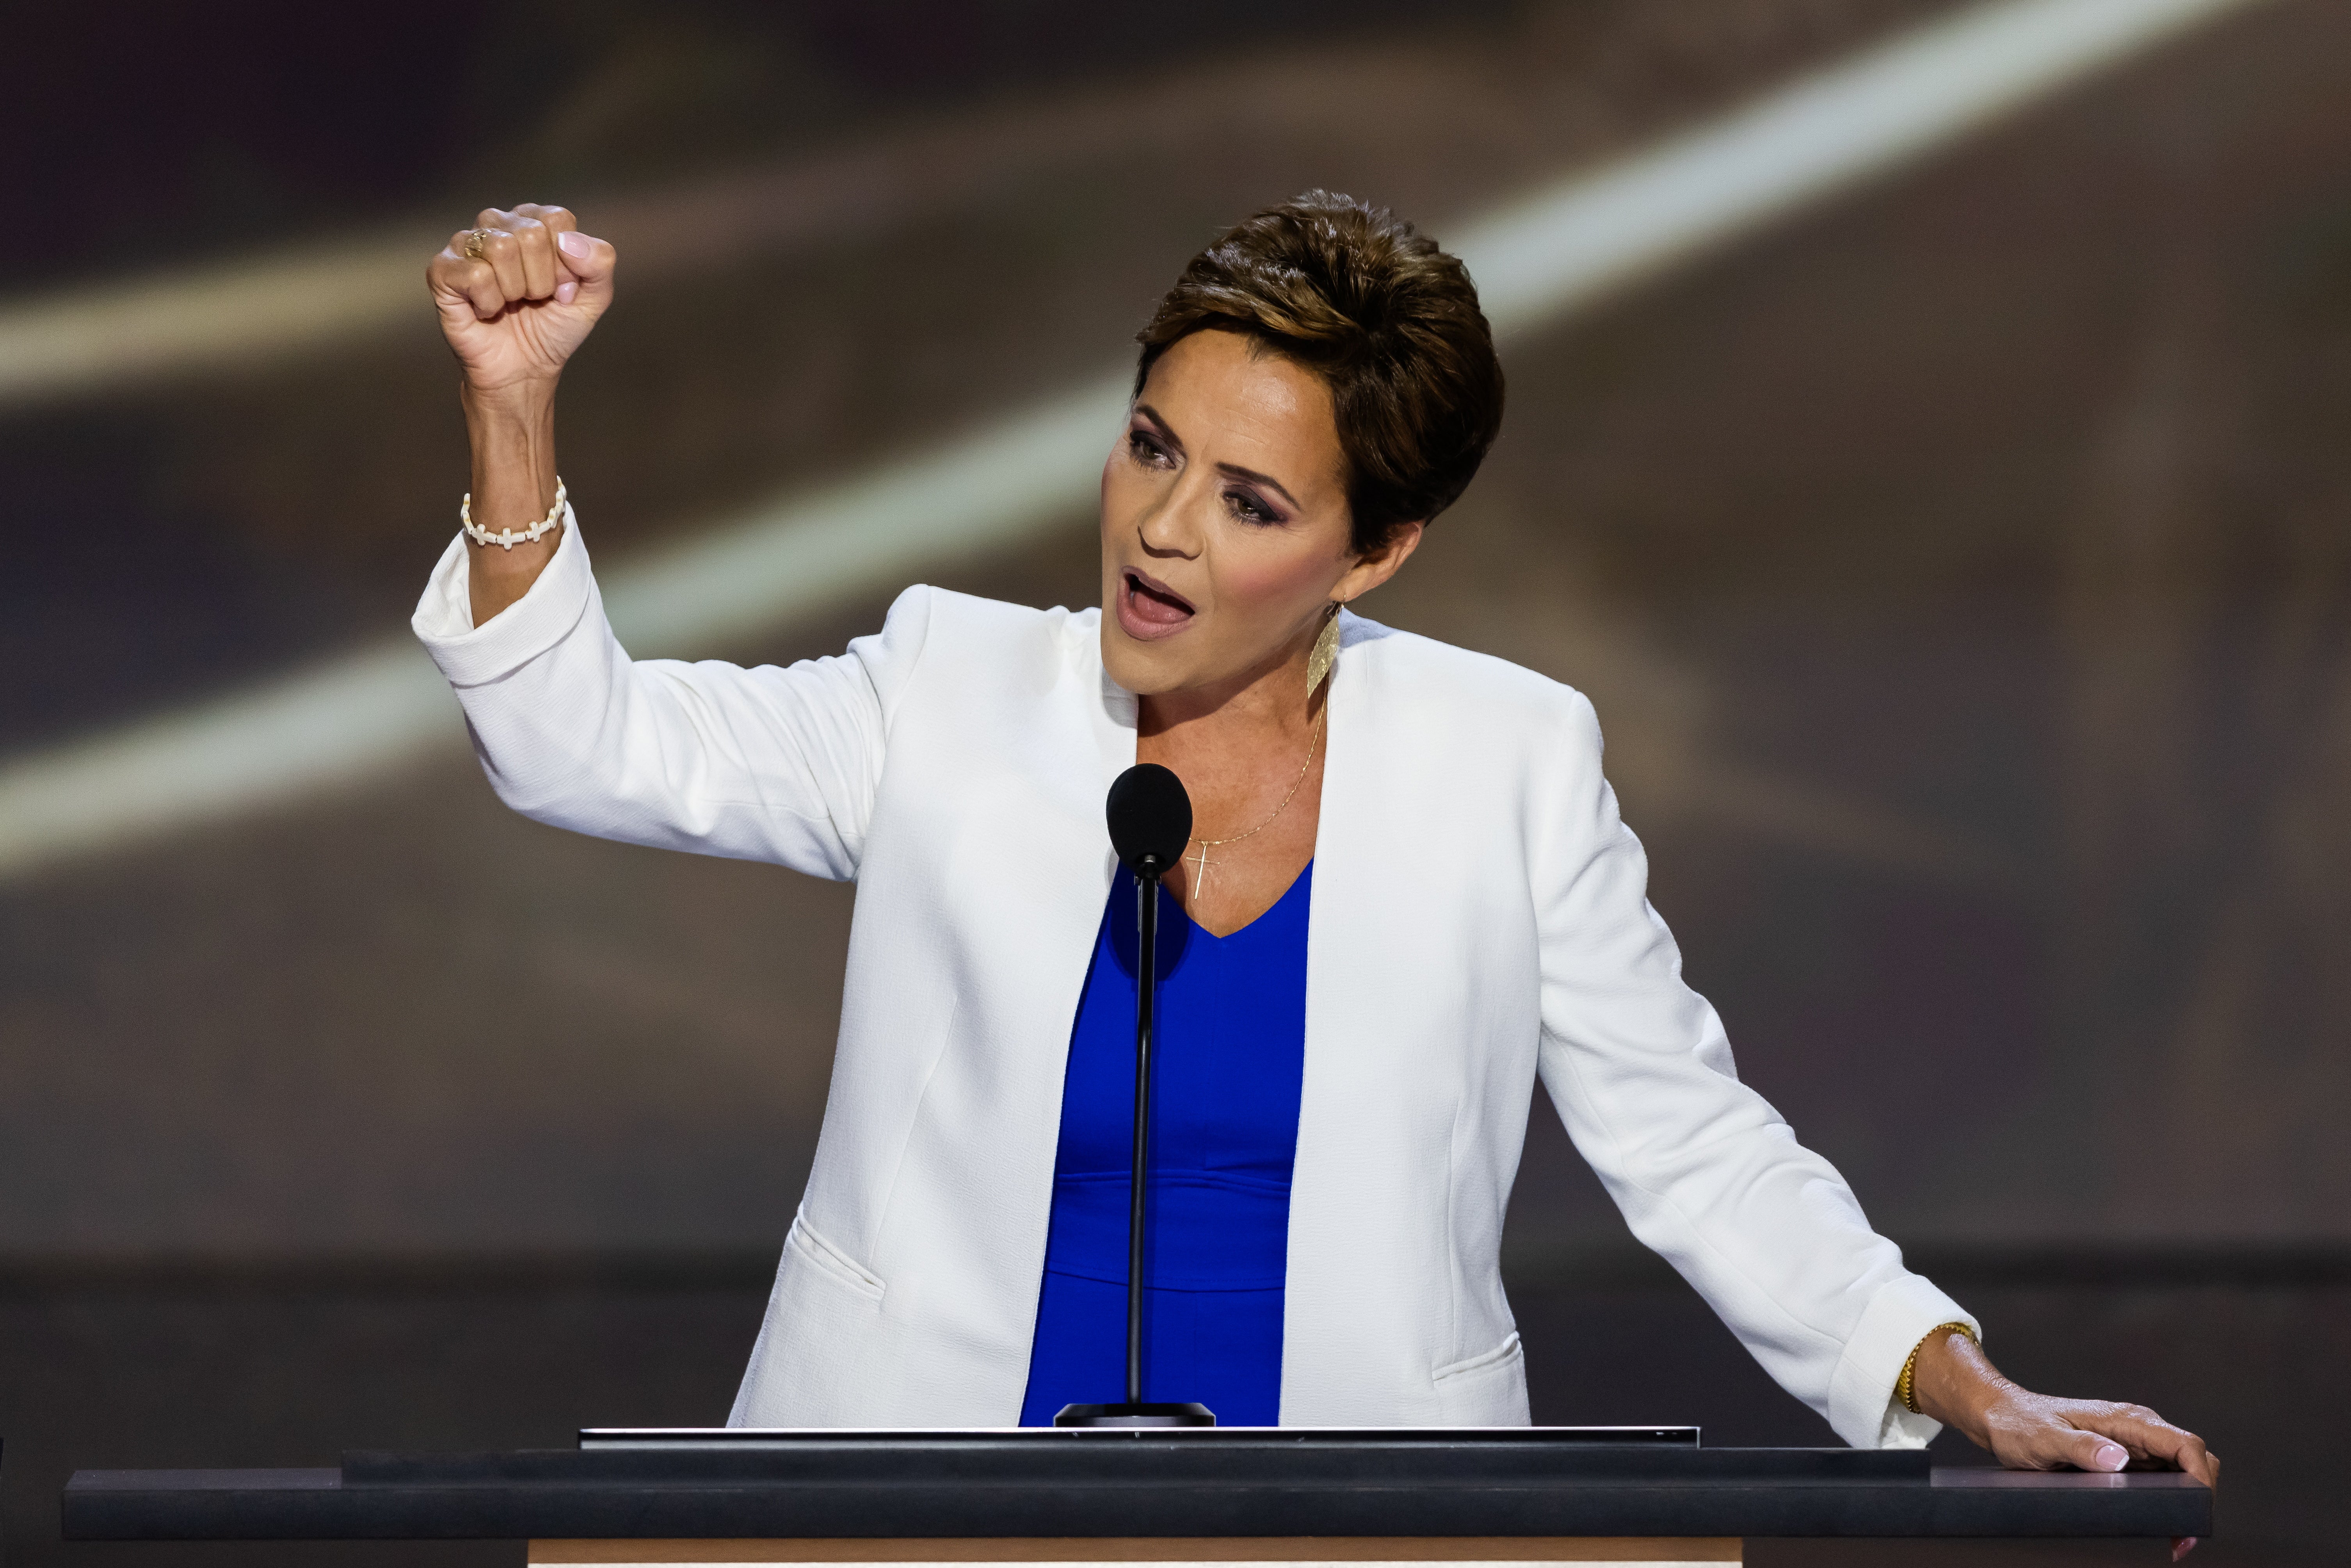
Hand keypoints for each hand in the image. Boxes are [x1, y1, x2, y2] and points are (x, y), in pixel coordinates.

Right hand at [427, 204, 615, 395]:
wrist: (524, 370)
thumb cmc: (552, 328)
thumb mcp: (593, 298)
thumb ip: (600, 262)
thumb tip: (568, 241)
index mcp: (533, 222)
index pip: (557, 219)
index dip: (565, 263)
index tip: (559, 287)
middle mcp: (498, 224)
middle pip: (531, 233)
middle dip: (542, 279)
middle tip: (533, 299)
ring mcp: (465, 244)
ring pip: (501, 248)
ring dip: (516, 290)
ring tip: (511, 303)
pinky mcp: (442, 270)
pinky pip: (475, 274)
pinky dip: (490, 302)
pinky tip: (487, 311)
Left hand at [1910, 1328, 2217, 1559]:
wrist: (2001, 1419)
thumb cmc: (2020, 1424)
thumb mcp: (2044, 1438)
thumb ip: (2081, 1447)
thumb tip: (2120, 1460)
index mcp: (2127, 1420)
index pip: (2186, 1445)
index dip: (2201, 1478)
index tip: (2196, 1511)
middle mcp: (2137, 1430)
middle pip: (2193, 1461)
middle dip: (2199, 1498)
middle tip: (2183, 1539)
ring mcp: (2132, 1445)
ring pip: (2180, 1474)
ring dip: (2185, 1505)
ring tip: (2173, 1540)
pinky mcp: (2125, 1459)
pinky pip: (2160, 1480)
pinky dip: (2168, 1503)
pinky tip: (2158, 1525)